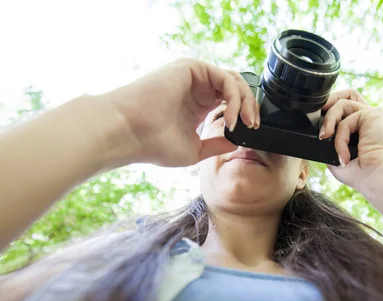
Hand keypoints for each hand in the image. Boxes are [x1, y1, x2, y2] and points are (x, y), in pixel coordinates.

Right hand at [101, 58, 259, 167]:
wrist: (130, 133)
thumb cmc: (153, 144)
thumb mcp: (194, 151)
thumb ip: (216, 144)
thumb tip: (236, 143)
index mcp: (198, 105)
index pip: (230, 102)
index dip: (244, 115)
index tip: (250, 132)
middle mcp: (197, 88)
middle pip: (236, 89)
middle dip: (250, 107)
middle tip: (253, 126)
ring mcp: (194, 76)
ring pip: (234, 81)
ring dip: (245, 102)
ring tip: (244, 123)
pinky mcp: (191, 68)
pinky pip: (225, 78)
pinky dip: (234, 98)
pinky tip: (231, 117)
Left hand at [319, 89, 382, 190]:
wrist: (378, 179)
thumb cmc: (362, 175)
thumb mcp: (337, 157)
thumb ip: (330, 141)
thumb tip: (320, 133)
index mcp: (365, 128)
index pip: (349, 107)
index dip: (332, 109)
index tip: (321, 126)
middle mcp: (370, 118)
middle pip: (349, 93)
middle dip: (330, 101)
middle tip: (321, 121)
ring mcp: (372, 114)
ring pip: (342, 103)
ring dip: (329, 121)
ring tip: (324, 138)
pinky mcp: (373, 114)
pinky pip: (345, 120)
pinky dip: (339, 138)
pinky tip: (343, 154)